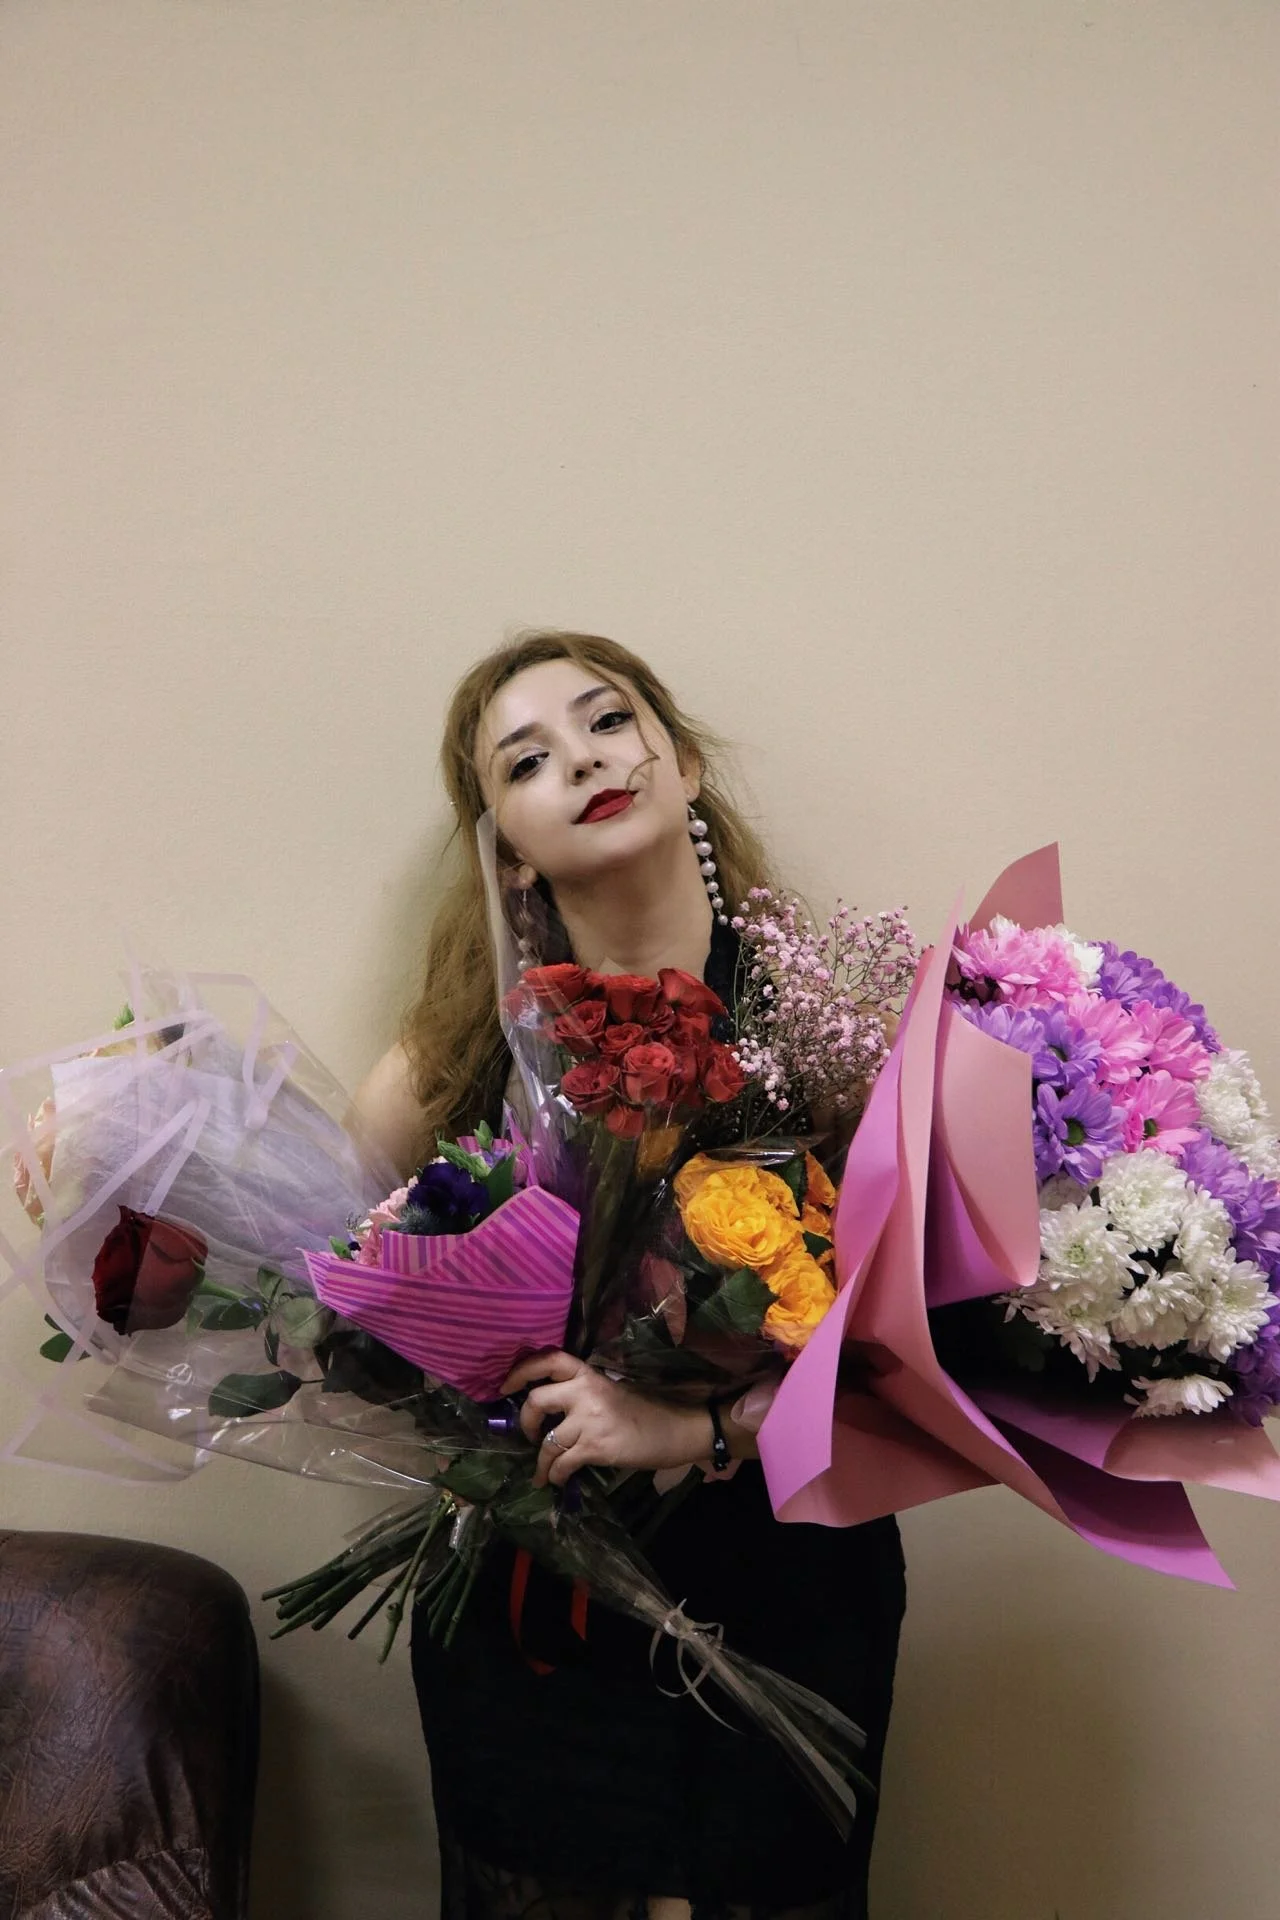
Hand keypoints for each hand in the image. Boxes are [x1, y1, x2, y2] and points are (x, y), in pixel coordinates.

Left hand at [501, 1349, 714, 1488]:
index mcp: (589, 1374)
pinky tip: (558, 1481)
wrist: (676, 1429)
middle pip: (536, 1399)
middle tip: (531, 1434)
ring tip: (542, 1473)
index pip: (549, 1360)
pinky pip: (562, 1464)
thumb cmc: (646, 1411)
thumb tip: (550, 1411)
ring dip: (540, 1462)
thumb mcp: (611, 1392)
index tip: (505, 1386)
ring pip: (547, 1441)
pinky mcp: (596, 1447)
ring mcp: (590, 1420)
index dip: (521, 1370)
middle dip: (526, 1422)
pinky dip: (555, 1476)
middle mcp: (586, 1392)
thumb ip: (582, 1394)